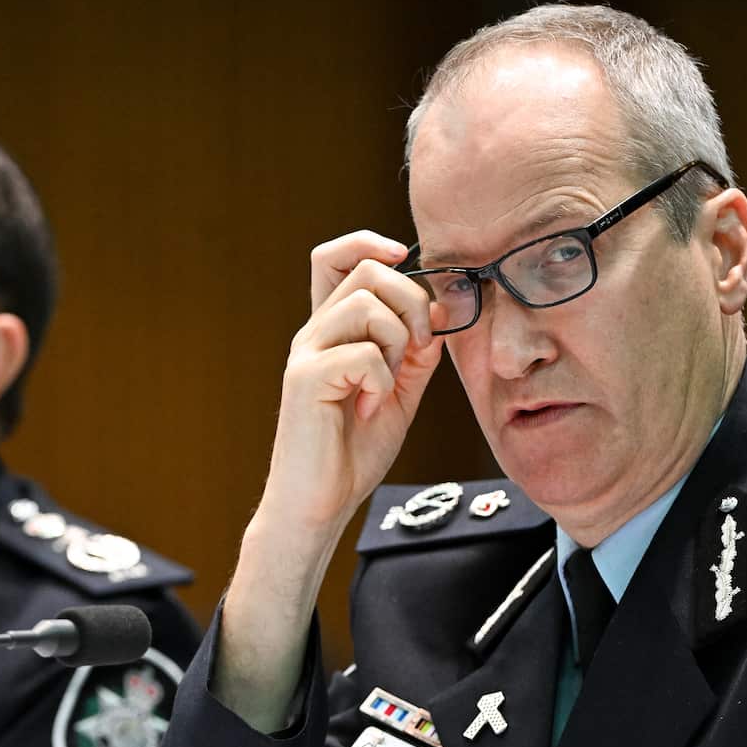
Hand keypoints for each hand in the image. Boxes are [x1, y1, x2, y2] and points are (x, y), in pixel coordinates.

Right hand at [261, 230, 443, 534]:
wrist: (319, 504)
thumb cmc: (350, 454)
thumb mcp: (398, 395)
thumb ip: (415, 355)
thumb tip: (440, 312)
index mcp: (332, 332)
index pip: (334, 257)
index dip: (369, 242)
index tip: (403, 258)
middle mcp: (314, 334)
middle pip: (366, 271)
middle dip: (410, 302)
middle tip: (416, 350)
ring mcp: (306, 354)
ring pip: (366, 306)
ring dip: (396, 343)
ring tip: (387, 383)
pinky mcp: (305, 379)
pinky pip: (363, 355)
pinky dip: (381, 382)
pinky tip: (369, 409)